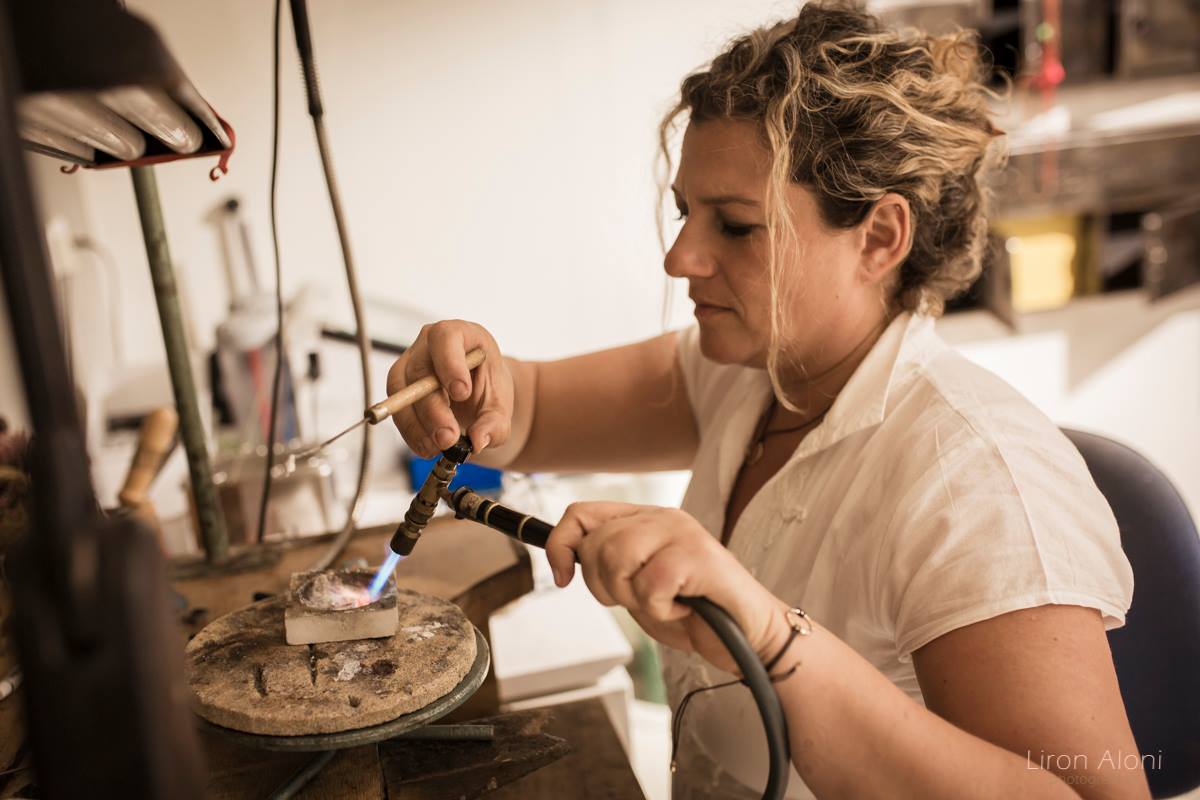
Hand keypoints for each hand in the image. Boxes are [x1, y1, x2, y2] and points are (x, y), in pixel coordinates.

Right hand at [386, 320, 511, 457]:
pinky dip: (412, 433)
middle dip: (433, 409)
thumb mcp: (501, 404)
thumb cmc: (488, 388)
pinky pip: (397, 411)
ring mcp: (409, 365)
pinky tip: (427, 447)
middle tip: (448, 437)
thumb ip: (495, 422)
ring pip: (401, 393)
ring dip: (417, 425)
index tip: (461, 393)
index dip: (450, 364)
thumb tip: (478, 440)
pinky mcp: (399, 389)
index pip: (446, 338)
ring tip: (437, 448)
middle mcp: (428, 344)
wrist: (477, 396)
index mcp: (460, 334)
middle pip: (420, 372)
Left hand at [546, 502, 789, 672]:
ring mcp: (682, 533)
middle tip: (641, 600)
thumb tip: (562, 557)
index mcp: (645, 519)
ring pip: (618, 558)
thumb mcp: (636, 588)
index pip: (581, 514)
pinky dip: (661, 609)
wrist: (747, 638)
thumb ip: (607, 566)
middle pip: (595, 544)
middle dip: (605, 587)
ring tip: (663, 603)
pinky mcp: (697, 556)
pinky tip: (683, 609)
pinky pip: (650, 584)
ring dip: (634, 597)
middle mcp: (663, 517)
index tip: (562, 578)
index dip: (560, 545)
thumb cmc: (694, 612)